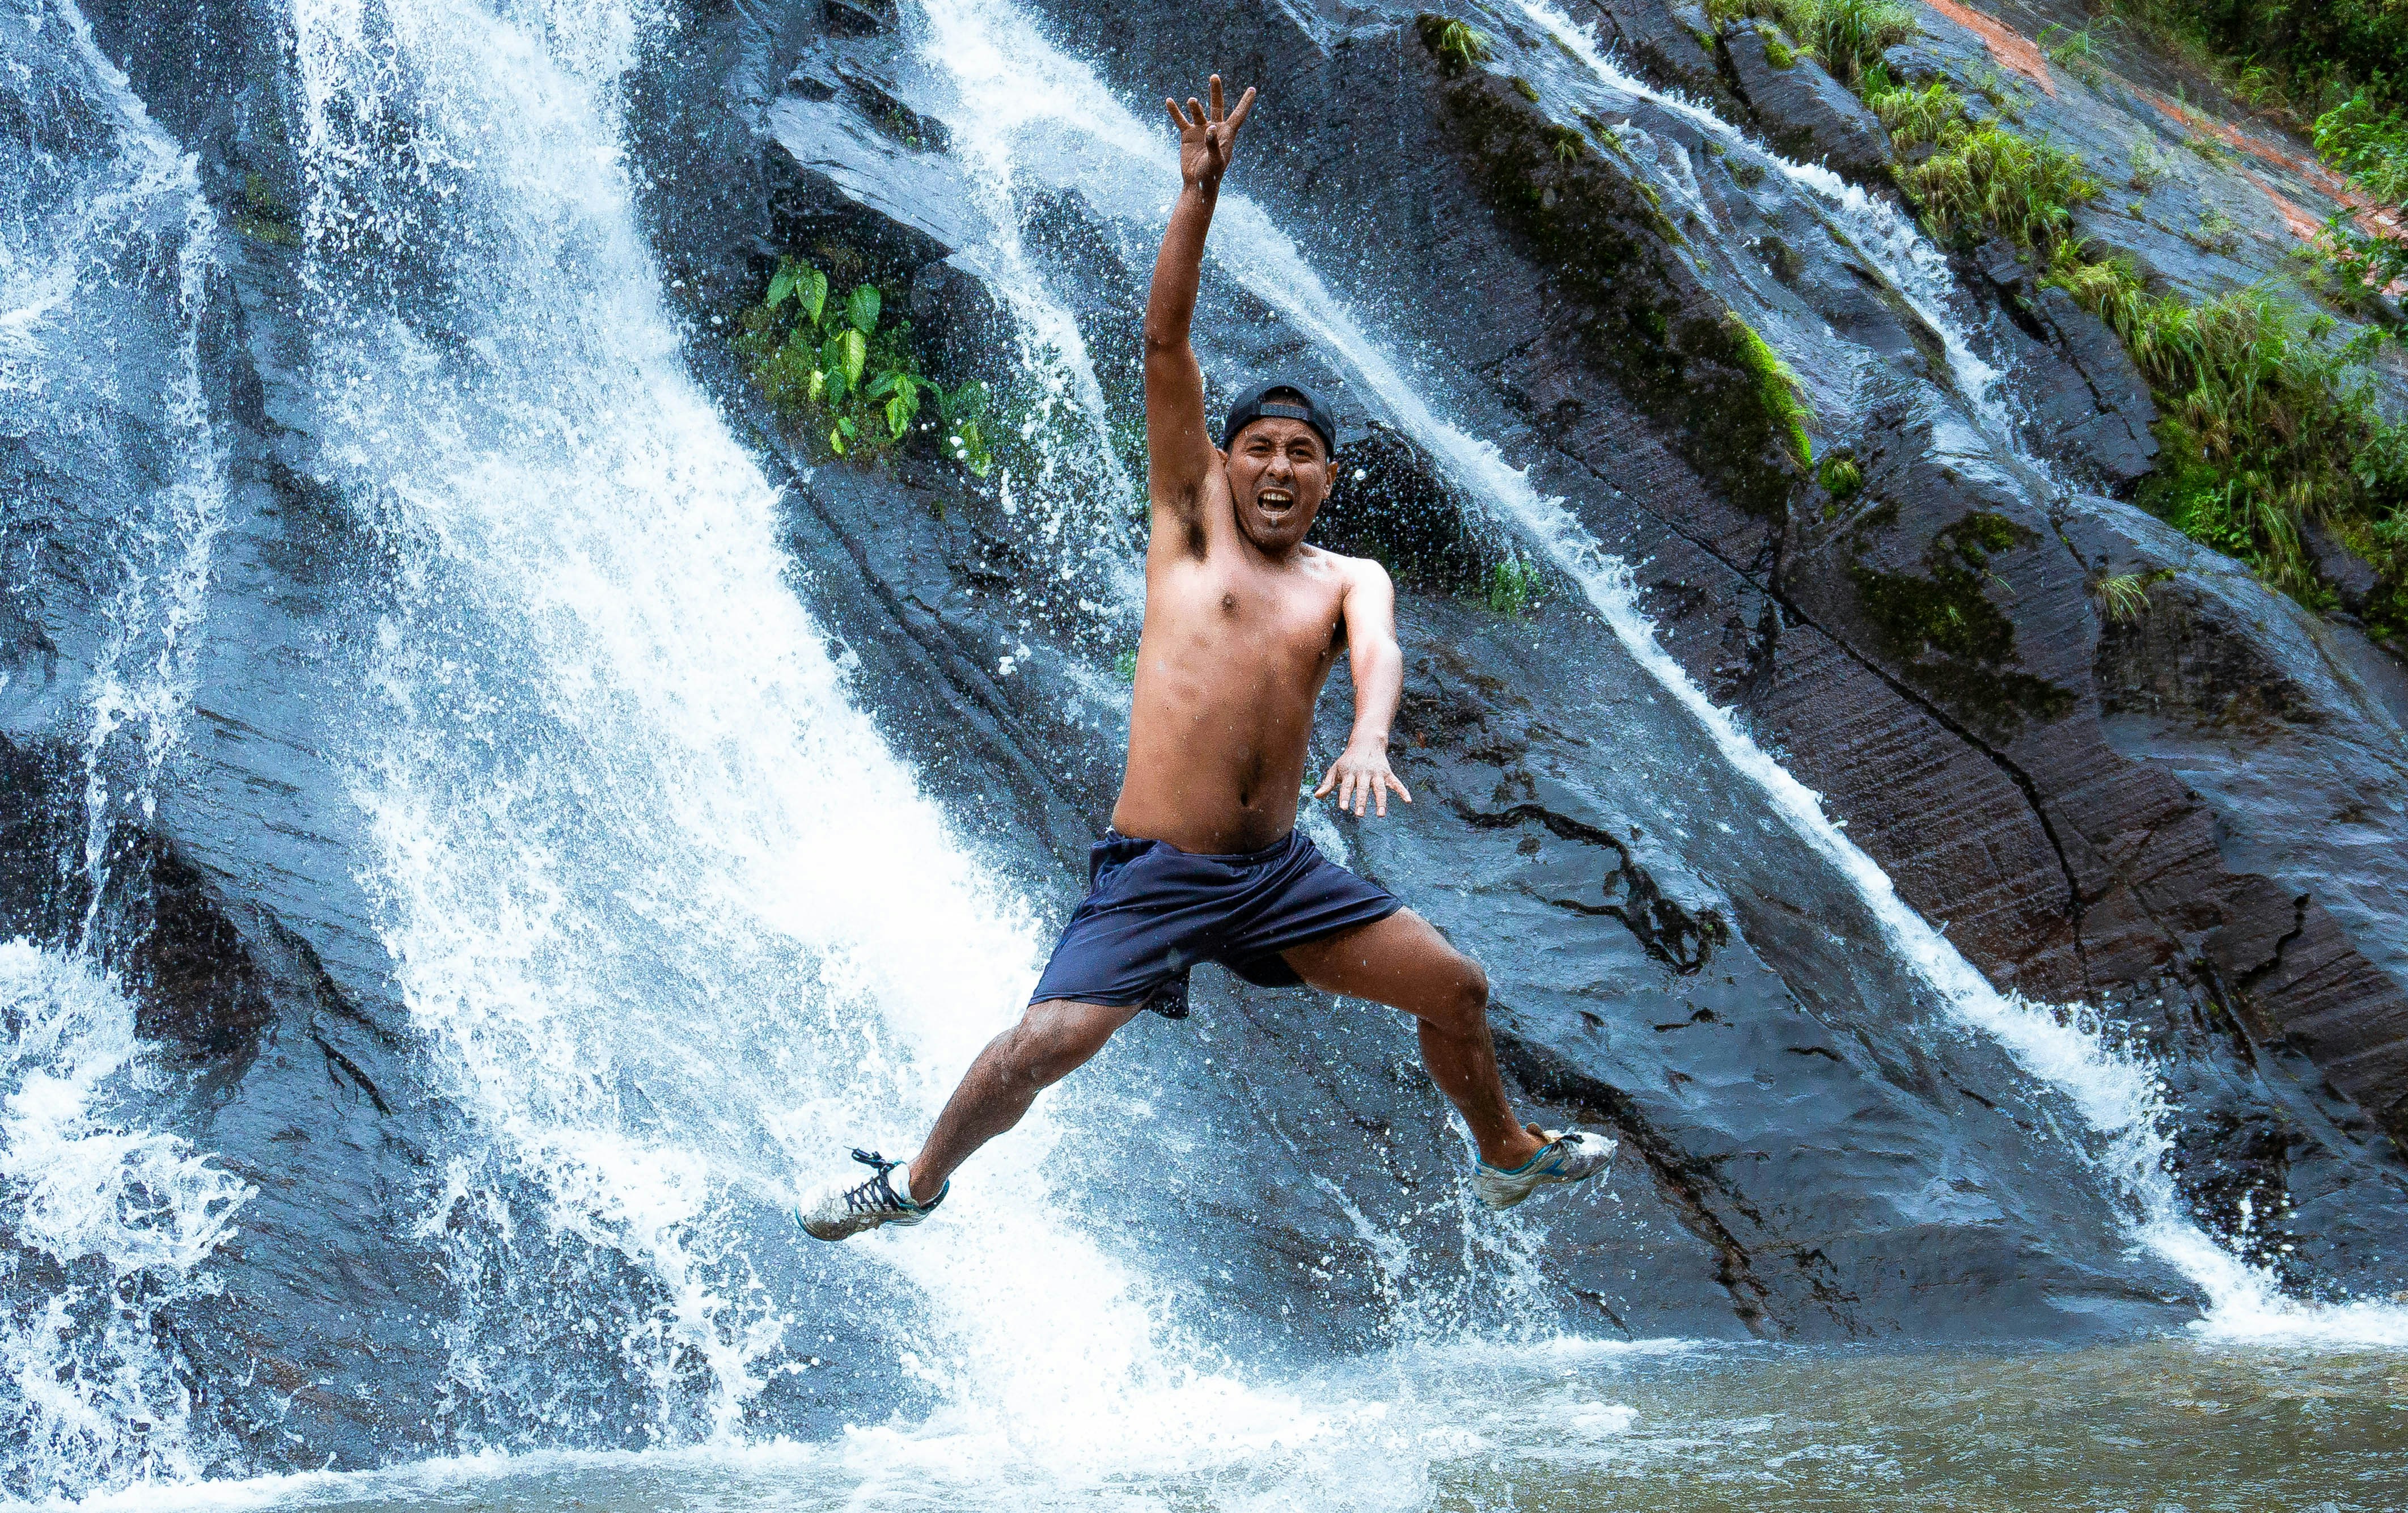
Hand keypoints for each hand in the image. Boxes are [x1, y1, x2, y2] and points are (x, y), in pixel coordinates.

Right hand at [1164, 75, 1255, 191]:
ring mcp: (1201, 130)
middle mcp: (1215, 128)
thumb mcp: (1216, 160)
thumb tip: (1211, 128)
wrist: (1197, 183)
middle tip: (1214, 77)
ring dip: (1194, 106)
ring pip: (1197, 112)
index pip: (1239, 114)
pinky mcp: (1188, 135)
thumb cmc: (1212, 174)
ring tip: (1192, 101)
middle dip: (1216, 91)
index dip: (1246, 102)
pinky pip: (1181, 120)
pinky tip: (1169, 101)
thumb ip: (1214, 144)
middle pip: (1217, 105)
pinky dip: (1175, 111)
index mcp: (1227, 134)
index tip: (1253, 89)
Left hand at [1315, 742, 1412, 818]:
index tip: (1343, 808)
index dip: (1344, 796)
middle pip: (1363, 789)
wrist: (1366, 742)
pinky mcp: (1387, 774)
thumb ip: (1327, 783)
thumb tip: (1317, 797)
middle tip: (1359, 814)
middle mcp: (1364, 773)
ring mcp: (1377, 774)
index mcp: (1350, 772)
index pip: (1347, 786)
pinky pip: (1396, 783)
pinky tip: (1408, 801)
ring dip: (1381, 801)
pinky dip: (1403, 791)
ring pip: (1380, 789)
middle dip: (1361, 801)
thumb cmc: (1348, 759)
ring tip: (1381, 814)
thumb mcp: (1336, 768)